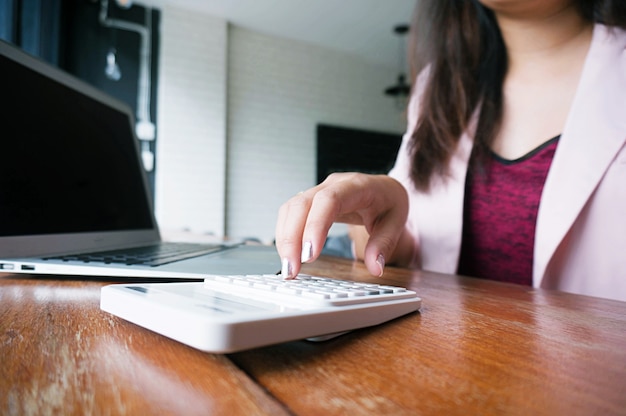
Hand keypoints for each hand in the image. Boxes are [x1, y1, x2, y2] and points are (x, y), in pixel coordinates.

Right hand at [275, 172, 408, 277]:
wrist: (383, 189)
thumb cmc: (388, 202)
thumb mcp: (396, 221)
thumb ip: (385, 243)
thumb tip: (375, 267)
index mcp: (356, 186)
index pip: (329, 200)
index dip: (315, 226)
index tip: (310, 255)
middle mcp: (332, 184)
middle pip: (301, 204)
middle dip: (292, 238)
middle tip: (292, 268)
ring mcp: (318, 190)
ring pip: (290, 208)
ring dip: (285, 239)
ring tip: (289, 267)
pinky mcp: (309, 200)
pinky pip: (289, 214)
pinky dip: (285, 235)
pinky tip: (289, 255)